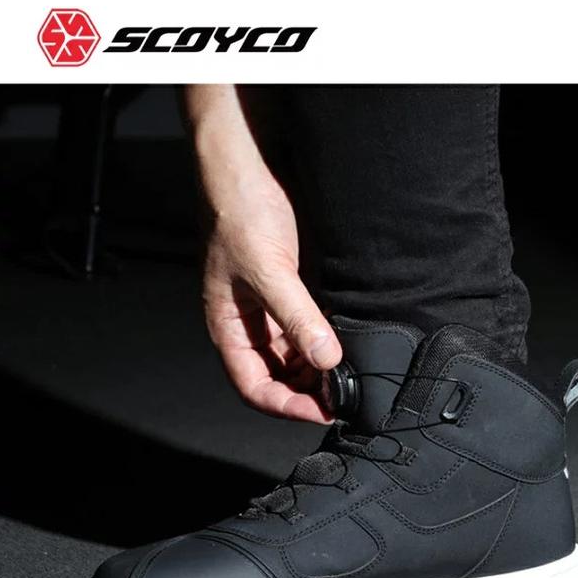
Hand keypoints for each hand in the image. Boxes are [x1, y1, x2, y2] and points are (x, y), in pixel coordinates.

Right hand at [203, 172, 341, 422]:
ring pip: (294, 357)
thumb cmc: (239, 212)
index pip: (253, 386)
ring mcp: (270, 309)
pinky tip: (345, 343)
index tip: (322, 411)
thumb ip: (297, 316)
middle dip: (306, 391)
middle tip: (343, 395)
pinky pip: (307, 329)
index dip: (285, 405)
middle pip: (276, 377)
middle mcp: (249, 325)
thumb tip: (326, 359)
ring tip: (348, 374)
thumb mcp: (268, 268)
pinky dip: (325, 342)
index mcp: (228, 327)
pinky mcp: (290, 291)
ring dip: (318, 370)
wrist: (249, 166)